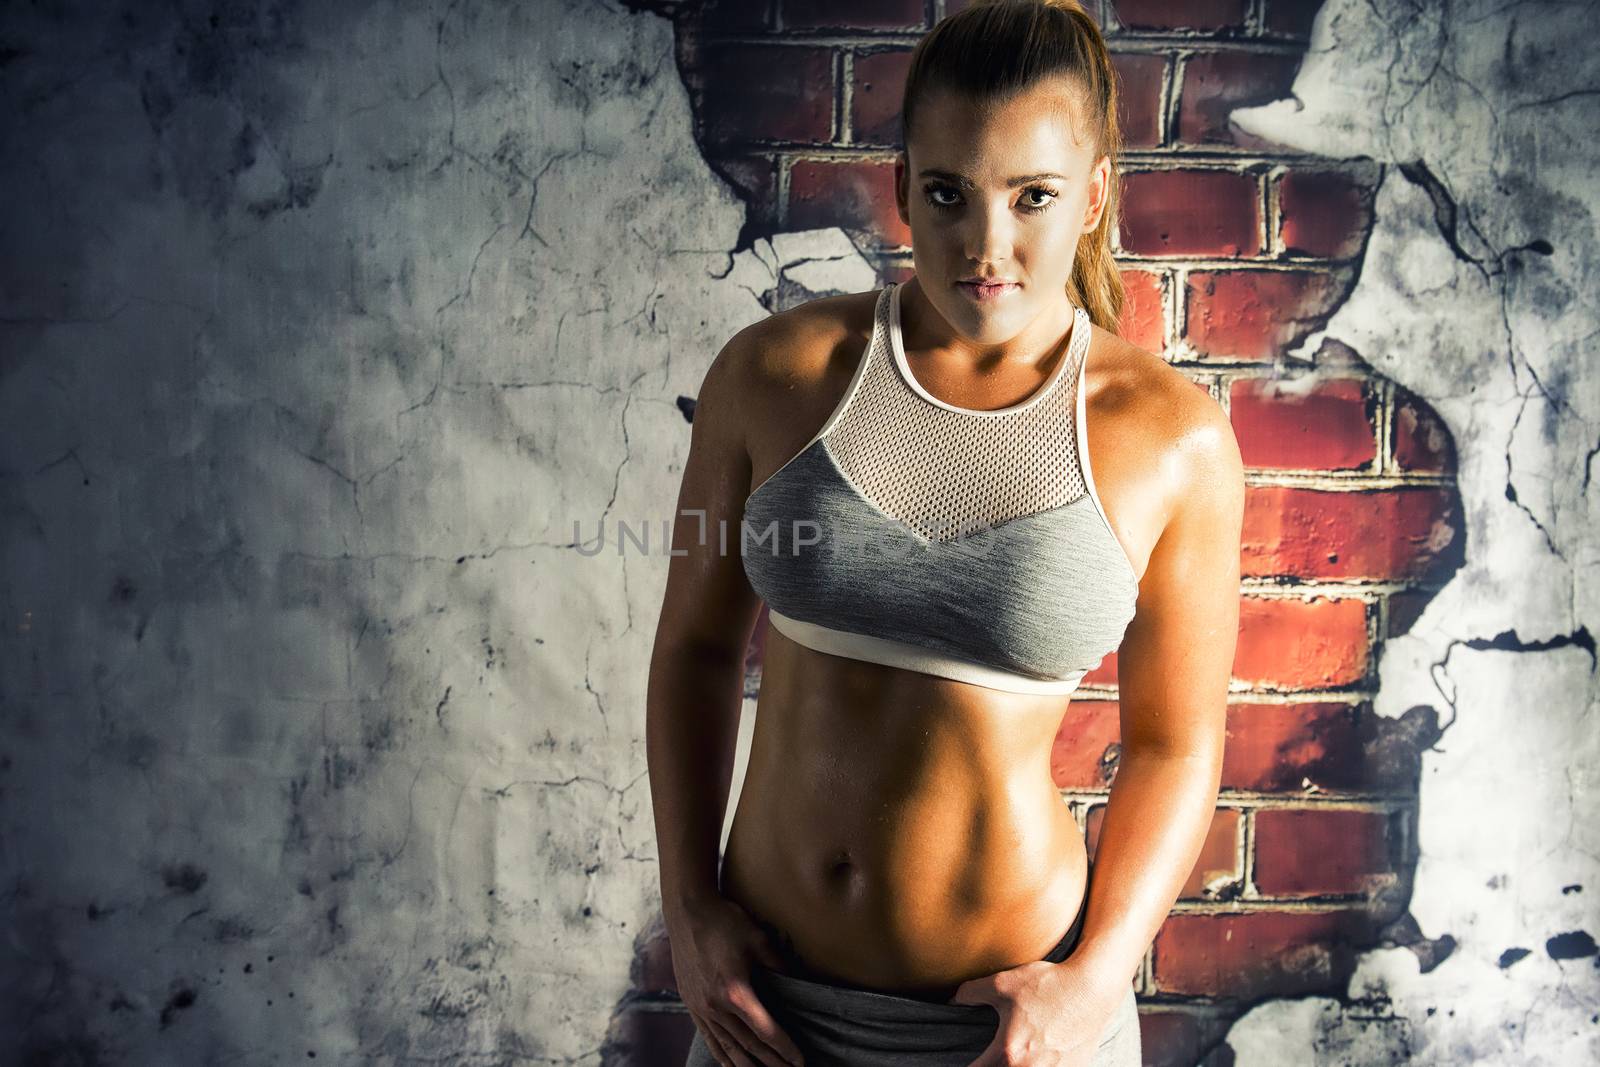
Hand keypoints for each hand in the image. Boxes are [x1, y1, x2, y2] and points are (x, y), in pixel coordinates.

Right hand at [666, 894, 806, 1066]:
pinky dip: (722, 1056)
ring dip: (747, 1066)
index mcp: (735, 991)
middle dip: (771, 1063)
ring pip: (727, 1047)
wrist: (688, 911)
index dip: (785, 1048)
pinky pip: (708, 1038)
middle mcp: (715, 1006)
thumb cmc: (726, 922)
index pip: (766, 1030)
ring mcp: (700, 1008)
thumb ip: (780, 968)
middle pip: (748, 1045)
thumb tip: (800, 986)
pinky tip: (731, 1066)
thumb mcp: (760, 941)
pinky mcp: (690, 1004)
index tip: (800, 1060)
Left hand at [949, 957, 1123, 1066]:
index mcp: (1009, 1053)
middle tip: (991, 1056)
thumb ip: (971, 992)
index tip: (966, 1059)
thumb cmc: (1049, 985)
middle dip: (993, 1066)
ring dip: (1016, 1066)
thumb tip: (952, 1000)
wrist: (1093, 988)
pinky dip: (1041, 1066)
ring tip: (1017, 1054)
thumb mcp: (1003, 982)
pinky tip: (1039, 1056)